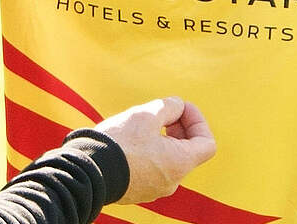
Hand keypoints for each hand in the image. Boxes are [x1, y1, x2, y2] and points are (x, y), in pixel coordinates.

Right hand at [94, 97, 216, 204]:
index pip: (207, 144)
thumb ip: (168, 107)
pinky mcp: (138, 191)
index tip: (180, 108)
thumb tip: (176, 106)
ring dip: (162, 140)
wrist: (89, 171)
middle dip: (178, 128)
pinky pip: (152, 169)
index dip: (197, 121)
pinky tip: (131, 142)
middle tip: (161, 113)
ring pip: (168, 160)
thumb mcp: (146, 114)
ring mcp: (154, 189)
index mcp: (180, 163)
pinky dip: (149, 153)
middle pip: (188, 151)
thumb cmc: (120, 143)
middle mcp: (172, 181)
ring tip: (142, 126)